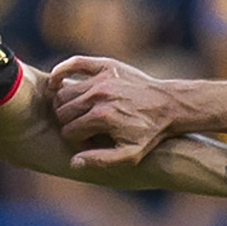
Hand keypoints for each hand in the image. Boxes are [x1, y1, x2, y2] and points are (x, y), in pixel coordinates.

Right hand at [48, 56, 182, 167]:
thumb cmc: (149, 133)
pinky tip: (56, 83)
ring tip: (75, 112)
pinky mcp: (106, 65)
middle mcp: (99, 95)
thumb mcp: (130, 155)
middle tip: (80, 128)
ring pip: (64, 92)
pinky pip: (74, 63)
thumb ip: (101, 160)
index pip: (69, 130)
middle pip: (63, 111)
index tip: (86, 142)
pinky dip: (61, 72)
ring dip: (65, 104)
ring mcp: (102, 78)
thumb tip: (73, 162)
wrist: (169, 105)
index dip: (74, 140)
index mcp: (102, 117)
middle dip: (67, 123)